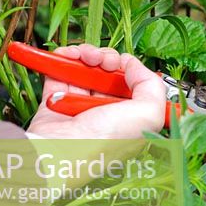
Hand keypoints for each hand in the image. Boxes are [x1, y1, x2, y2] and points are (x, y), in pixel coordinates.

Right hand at [27, 44, 165, 138]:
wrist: (58, 150)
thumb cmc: (102, 140)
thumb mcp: (147, 115)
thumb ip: (152, 86)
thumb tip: (134, 66)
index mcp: (127, 119)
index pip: (133, 86)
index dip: (131, 70)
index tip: (125, 66)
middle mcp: (104, 113)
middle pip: (110, 74)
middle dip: (109, 60)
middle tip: (106, 63)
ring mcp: (78, 106)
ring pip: (87, 69)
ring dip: (88, 55)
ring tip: (87, 58)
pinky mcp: (54, 100)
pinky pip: (60, 70)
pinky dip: (64, 58)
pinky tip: (69, 57)